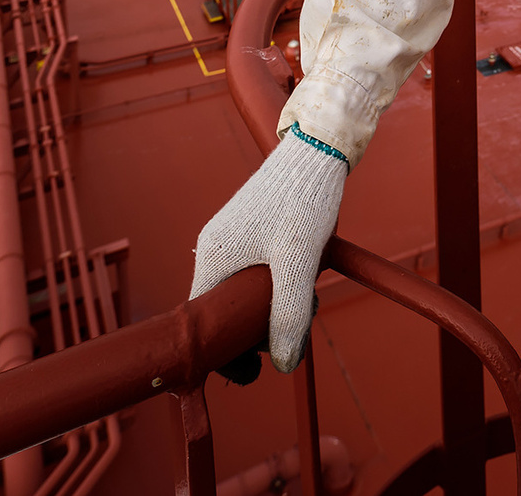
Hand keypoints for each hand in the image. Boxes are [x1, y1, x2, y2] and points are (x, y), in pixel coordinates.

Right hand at [189, 130, 346, 370]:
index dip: (224, 349)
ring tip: (307, 303)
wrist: (317, 150)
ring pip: (244, 292)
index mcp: (213, 256)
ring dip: (272, 306)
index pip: (202, 319)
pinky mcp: (251, 231)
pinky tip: (304, 280)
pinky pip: (255, 273)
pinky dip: (277, 285)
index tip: (252, 370)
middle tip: (293, 333)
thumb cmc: (303, 201)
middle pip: (225, 308)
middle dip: (258, 327)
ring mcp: (232, 238)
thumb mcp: (298, 264)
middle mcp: (215, 247)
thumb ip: (289, 314)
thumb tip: (284, 363)